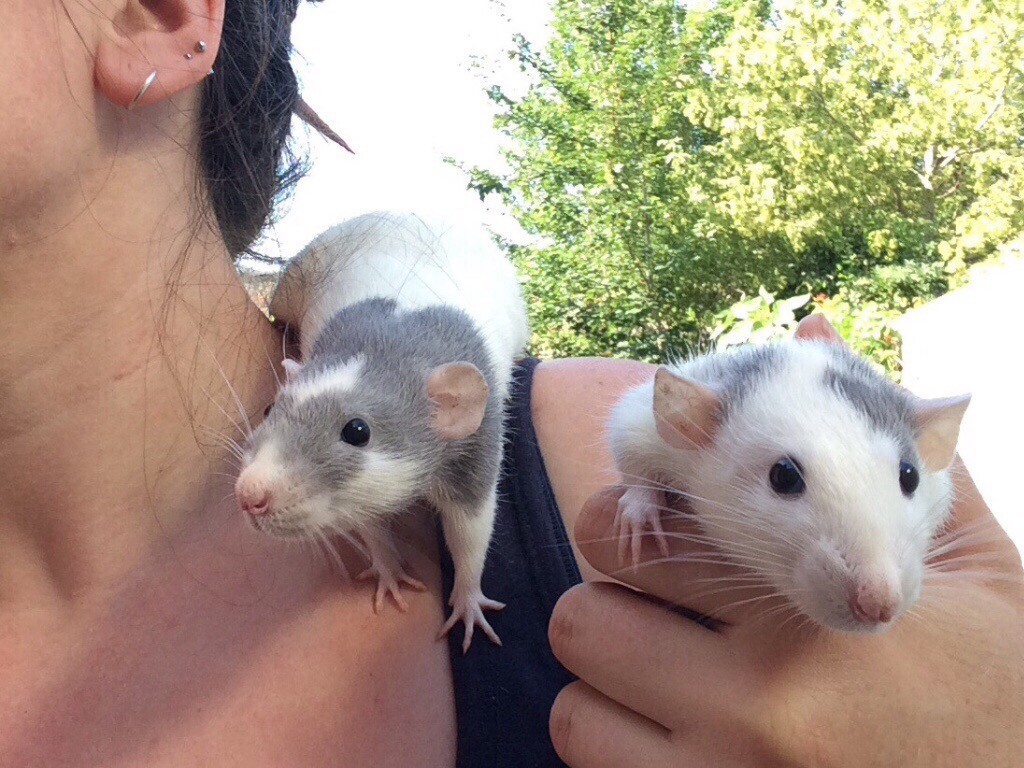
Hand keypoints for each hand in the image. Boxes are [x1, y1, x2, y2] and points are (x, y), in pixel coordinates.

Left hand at [548, 467, 1023, 766]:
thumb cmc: (998, 685)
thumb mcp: (973, 563)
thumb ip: (892, 444)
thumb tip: (816, 319)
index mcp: (809, 606)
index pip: (624, 535)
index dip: (630, 525)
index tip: (660, 537)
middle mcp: (756, 701)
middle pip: (584, 615)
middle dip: (619, 602)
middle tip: (669, 613)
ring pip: (576, 706)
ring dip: (613, 686)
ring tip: (677, 683)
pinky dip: (622, 749)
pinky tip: (680, 741)